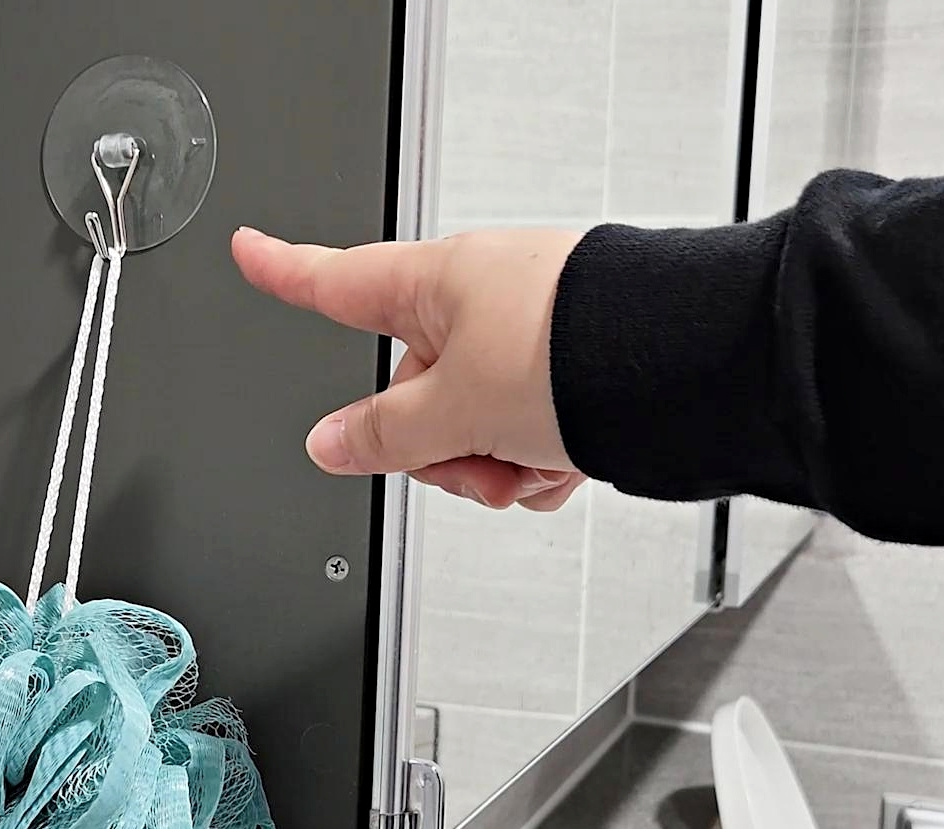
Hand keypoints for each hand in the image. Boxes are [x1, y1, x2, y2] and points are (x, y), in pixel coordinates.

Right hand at [231, 226, 586, 510]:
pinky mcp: (578, 368)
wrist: (694, 369)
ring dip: (496, 463)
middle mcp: (482, 302)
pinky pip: (526, 430)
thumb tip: (330, 444)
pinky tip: (567, 462)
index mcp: (438, 284)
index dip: (284, 270)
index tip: (249, 250)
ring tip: (535, 462)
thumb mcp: (456, 409)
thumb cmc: (582, 351)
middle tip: (477, 462)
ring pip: (473, 424)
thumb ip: (383, 436)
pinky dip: (541, 459)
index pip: (336, 281)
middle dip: (441, 447)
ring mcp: (531, 336)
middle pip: (414, 394)